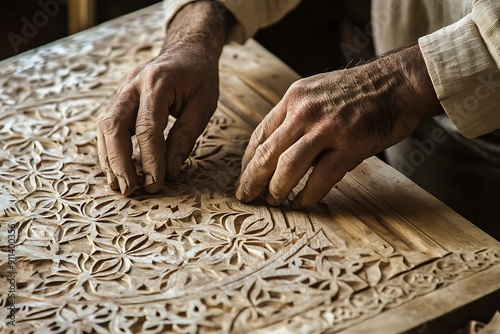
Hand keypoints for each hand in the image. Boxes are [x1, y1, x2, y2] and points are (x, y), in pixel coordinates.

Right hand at [96, 2, 232, 194]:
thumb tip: (170, 172)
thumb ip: (185, 137)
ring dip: (109, 158)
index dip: (150, 160)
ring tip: (118, 185)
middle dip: (119, 161)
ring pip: (104, 126)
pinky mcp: (119, 97)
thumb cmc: (200, 77)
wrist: (187, 50)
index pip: (148, 128)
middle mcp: (132, 84)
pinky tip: (116, 168)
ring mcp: (122, 89)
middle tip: (129, 189)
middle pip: (113, 126)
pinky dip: (110, 148)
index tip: (154, 184)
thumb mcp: (203, 105)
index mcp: (157, 83)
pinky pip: (107, 125)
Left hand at [235, 45, 442, 207]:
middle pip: (267, 153)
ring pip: (287, 167)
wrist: (398, 82)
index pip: (260, 134)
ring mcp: (327, 128)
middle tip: (245, 196)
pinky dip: (307, 195)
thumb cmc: (358, 91)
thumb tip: (278, 148)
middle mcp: (304, 112)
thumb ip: (296, 116)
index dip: (248, 160)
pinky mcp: (350, 145)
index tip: (245, 175)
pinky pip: (320, 178)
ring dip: (276, 190)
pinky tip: (300, 202)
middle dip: (252, 180)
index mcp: (293, 98)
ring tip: (273, 202)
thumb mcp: (317, 91)